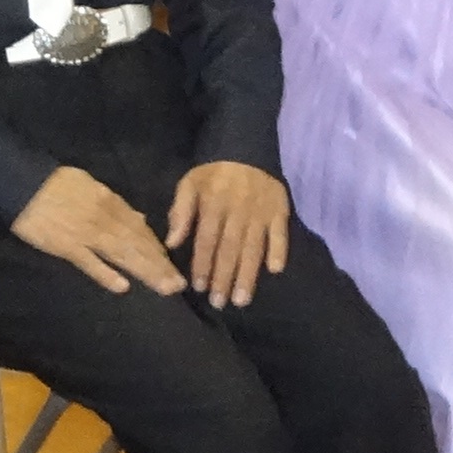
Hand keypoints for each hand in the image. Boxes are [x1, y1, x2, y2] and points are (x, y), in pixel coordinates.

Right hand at [11, 165, 186, 298]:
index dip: (156, 247)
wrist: (21, 183)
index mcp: (110, 202)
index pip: (139, 228)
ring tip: (164, 288)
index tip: (170, 264)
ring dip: (145, 272)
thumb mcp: (90, 185)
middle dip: (159, 265)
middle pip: (136, 244)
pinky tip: (122, 286)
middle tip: (178, 285)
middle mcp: (104, 219)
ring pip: (121, 255)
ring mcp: (85, 234)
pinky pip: (89, 262)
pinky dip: (106, 274)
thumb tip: (139, 218)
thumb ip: (116, 204)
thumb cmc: (55, 184)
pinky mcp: (65, 247)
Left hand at [163, 160, 292, 308]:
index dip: (203, 264)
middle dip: (224, 277)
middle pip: (230, 248)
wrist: (246, 149)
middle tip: (219, 302)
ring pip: (254, 247)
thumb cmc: (213, 174)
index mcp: (213, 204)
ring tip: (242, 299)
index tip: (199, 288)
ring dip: (248, 274)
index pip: (207, 240)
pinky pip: (280, 233)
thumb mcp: (189, 184)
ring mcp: (260, 212)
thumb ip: (180, 213)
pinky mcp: (279, 211)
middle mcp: (238, 211)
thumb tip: (171, 243)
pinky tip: (275, 270)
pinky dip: (279, 251)